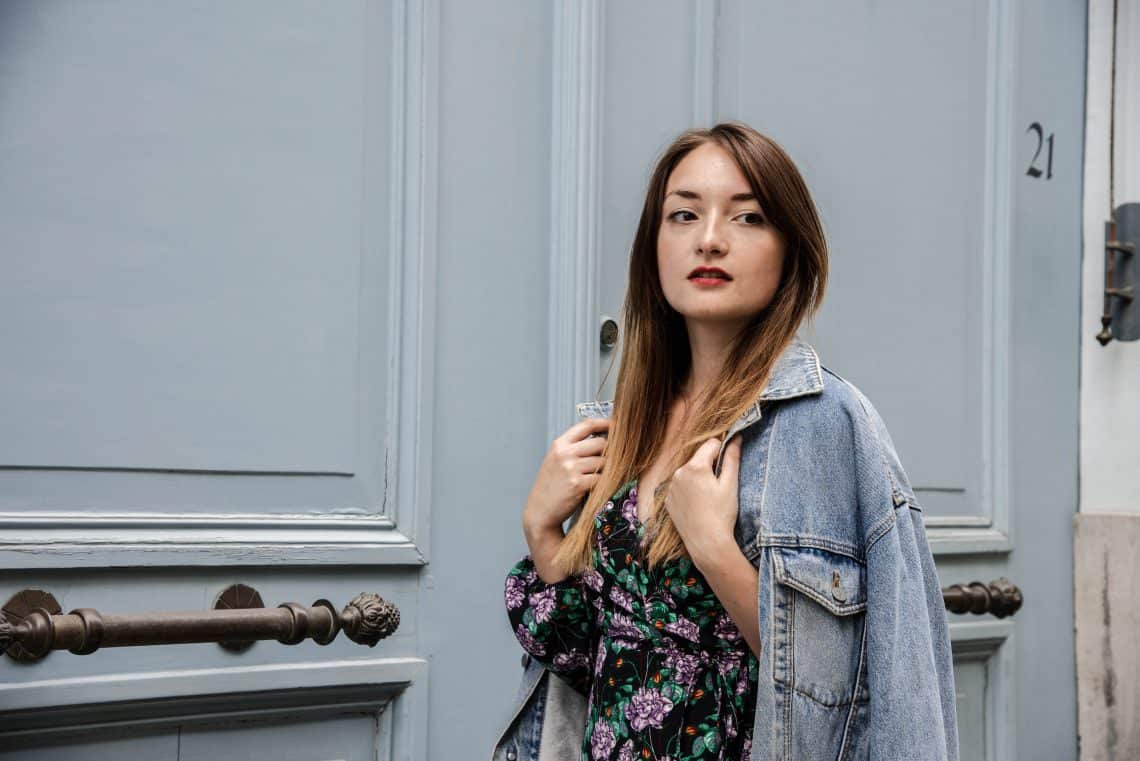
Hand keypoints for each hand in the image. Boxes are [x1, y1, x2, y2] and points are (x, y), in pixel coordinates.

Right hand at [522, 416, 609, 534]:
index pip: (587, 425)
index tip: (617, 426)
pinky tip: (601, 487)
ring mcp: (571, 469)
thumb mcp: (556, 460)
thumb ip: (574, 448)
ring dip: (608, 470)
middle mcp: (564, 454)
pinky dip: (605, 483)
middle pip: (600, 442)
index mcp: (559, 444)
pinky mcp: (578, 484)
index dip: (605, 423)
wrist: (540, 511)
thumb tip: (602, 438)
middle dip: (610, 451)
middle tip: (613, 460)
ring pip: (604, 462)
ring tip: (605, 477)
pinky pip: (602, 478)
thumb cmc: (550, 487)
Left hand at [663, 434, 741, 561]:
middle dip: (710, 466)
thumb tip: (736, 437)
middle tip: (720, 486)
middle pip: (698, 459)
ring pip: (689, 473)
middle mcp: (679, 473)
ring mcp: (671, 487)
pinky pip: (680, 487)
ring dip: (699, 478)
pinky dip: (689, 491)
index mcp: (695, 466)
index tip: (728, 465)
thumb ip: (732, 457)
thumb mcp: (730, 484)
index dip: (722, 450)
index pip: (711, 444)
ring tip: (709, 498)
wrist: (706, 543)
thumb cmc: (722, 514)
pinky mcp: (668, 500)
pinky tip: (699, 505)